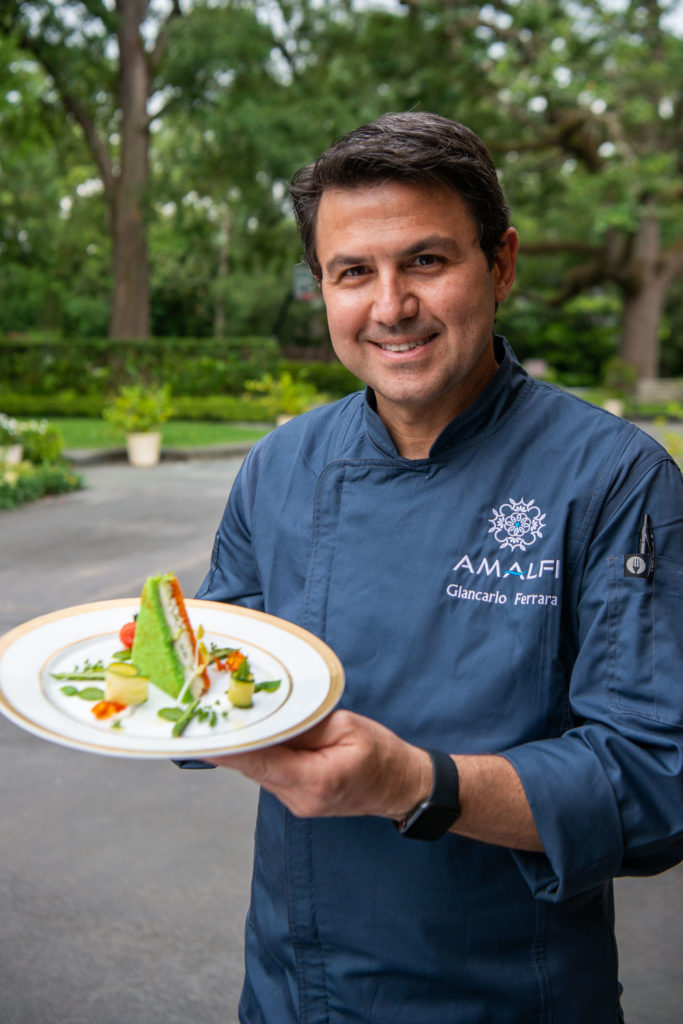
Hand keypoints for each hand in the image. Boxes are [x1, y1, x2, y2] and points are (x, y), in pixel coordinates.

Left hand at [207, 709, 432, 820]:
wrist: (401, 787)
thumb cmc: (381, 756)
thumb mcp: (347, 728)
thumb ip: (305, 726)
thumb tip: (269, 720)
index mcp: (314, 780)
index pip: (260, 763)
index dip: (228, 749)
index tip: (201, 739)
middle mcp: (299, 798)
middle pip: (254, 767)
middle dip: (234, 741)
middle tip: (211, 715)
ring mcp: (296, 803)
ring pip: (259, 770)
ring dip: (248, 747)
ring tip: (231, 719)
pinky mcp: (296, 799)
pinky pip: (271, 773)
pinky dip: (262, 755)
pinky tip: (257, 736)